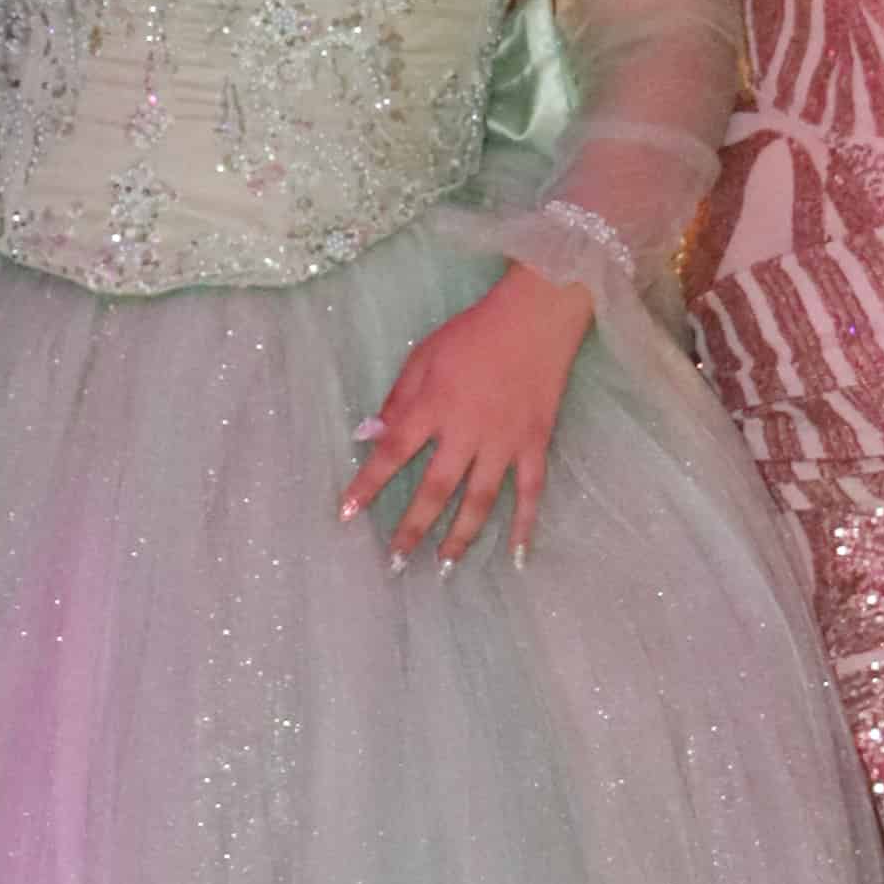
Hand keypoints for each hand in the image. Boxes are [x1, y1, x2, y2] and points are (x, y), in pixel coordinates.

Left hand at [341, 264, 593, 570]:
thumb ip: (397, 398)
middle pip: (434, 490)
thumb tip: (370, 435)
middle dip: (412, 529)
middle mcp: (466, 432)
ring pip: (479, 501)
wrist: (536, 317)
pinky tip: (516, 555)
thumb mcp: (423, 355)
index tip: (346, 513)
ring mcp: (504, 443)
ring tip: (444, 566)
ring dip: (460, 537)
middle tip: (395, 562)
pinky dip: (523, 525)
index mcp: (433, 407)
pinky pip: (529, 492)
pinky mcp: (534, 444)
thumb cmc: (473, 333)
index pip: (392, 454)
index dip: (367, 485)